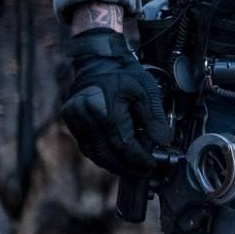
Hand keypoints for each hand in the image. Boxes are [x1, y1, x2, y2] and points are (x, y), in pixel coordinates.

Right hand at [61, 28, 171, 176]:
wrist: (97, 61)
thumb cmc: (123, 74)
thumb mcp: (147, 91)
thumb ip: (154, 119)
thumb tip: (163, 143)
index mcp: (104, 108)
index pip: (122, 144)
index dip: (138, 159)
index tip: (152, 165)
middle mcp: (85, 116)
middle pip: (106, 153)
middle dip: (127, 167)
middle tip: (145, 172)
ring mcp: (74, 120)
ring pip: (94, 153)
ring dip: (115, 165)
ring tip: (134, 169)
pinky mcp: (71, 122)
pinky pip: (87, 146)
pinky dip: (103, 156)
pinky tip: (118, 159)